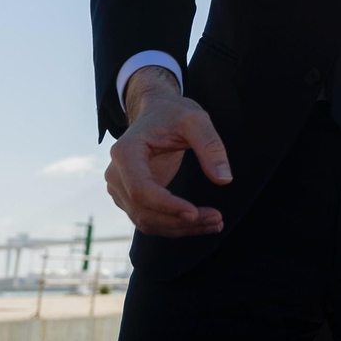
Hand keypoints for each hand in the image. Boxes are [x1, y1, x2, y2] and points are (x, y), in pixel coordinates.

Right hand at [104, 66, 229, 237]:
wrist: (157, 112)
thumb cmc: (173, 113)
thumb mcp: (196, 120)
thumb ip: (211, 146)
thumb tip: (224, 179)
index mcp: (125, 152)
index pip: (140, 189)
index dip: (167, 205)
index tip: (195, 212)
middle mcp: (116, 175)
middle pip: (144, 211)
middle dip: (180, 221)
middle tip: (218, 219)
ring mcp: (121, 189)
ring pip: (147, 221)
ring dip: (180, 228)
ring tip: (215, 222)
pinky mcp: (131, 198)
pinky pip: (151, 219)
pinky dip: (175, 225)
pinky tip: (202, 222)